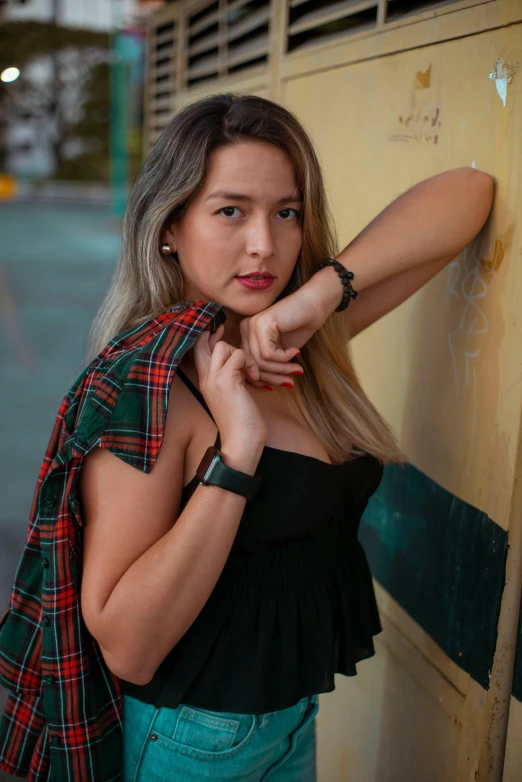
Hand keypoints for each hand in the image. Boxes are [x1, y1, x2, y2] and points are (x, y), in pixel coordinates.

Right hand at [193, 323, 267, 446]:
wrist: (240, 444)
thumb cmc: (240, 424)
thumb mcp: (231, 397)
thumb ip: (229, 379)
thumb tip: (238, 365)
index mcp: (205, 382)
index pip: (197, 351)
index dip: (206, 337)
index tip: (217, 329)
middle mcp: (205, 378)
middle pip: (201, 344)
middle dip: (215, 334)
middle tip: (224, 328)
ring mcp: (214, 379)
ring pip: (223, 346)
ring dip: (241, 353)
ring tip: (250, 371)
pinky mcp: (227, 381)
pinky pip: (238, 355)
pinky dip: (250, 362)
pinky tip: (255, 378)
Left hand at [239, 285, 326, 387]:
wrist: (314, 305)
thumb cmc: (299, 326)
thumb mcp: (281, 350)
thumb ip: (269, 364)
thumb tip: (262, 385)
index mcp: (247, 334)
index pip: (248, 363)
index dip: (263, 378)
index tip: (278, 385)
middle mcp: (246, 328)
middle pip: (252, 364)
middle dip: (272, 377)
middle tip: (290, 382)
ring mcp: (252, 325)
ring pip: (260, 361)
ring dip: (281, 369)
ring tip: (296, 369)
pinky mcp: (262, 324)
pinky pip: (268, 354)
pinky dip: (283, 358)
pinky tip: (295, 352)